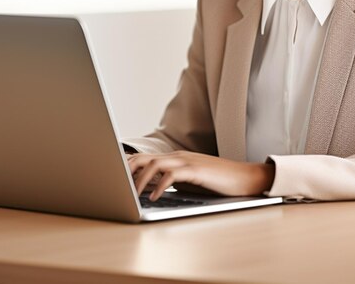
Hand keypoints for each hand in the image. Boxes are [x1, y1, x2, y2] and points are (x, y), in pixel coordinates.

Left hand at [127, 151, 274, 200]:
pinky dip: (160, 185)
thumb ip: (169, 181)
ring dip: (140, 178)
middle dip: (127, 169)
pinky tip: (155, 196)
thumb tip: (146, 189)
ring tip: (131, 193)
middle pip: (145, 157)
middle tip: (113, 182)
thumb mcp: (188, 181)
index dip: (127, 165)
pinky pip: (172, 174)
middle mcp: (178, 156)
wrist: (243, 177)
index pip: (145, 157)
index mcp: (174, 158)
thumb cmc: (215, 181)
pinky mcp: (196, 170)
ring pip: (155, 163)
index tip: (111, 175)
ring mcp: (187, 161)